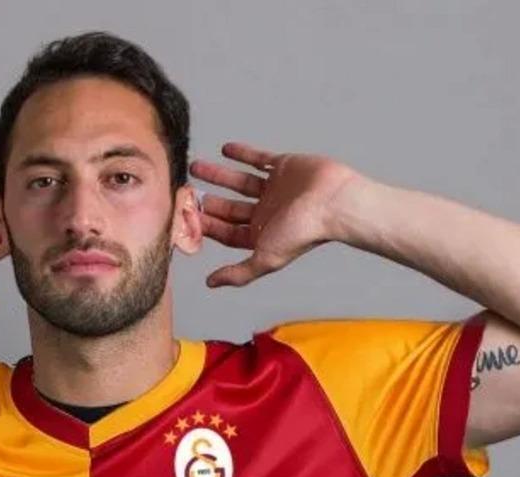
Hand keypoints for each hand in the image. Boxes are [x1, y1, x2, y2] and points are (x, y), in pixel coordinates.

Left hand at [189, 142, 359, 287]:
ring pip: (240, 182)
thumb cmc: (304, 232)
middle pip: (230, 208)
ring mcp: (276, 189)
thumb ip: (238, 273)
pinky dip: (243, 154)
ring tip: (196, 167)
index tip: (185, 216)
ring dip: (218, 175)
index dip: (206, 225)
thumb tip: (210, 284)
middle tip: (186, 191)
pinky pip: (260, 158)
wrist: (333, 202)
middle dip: (208, 201)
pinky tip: (225, 149)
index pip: (227, 232)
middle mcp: (267, 212)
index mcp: (262, 235)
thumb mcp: (265, 258)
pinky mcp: (285, 166)